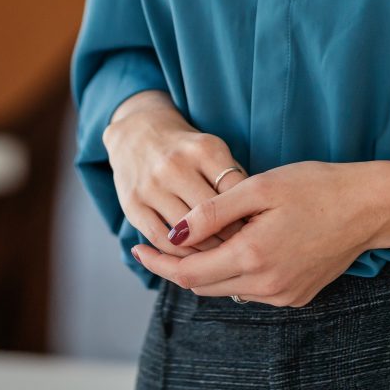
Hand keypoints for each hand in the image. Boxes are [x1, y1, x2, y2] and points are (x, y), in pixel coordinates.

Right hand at [103, 91, 247, 259]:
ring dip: (206, 252)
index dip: (249, 217)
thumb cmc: (185, 149)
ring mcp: (151, 186)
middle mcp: (174, 165)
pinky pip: (161, 239)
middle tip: (242, 250)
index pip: (236, 193)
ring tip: (220, 256)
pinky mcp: (133, 204)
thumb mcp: (213, 151)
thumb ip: (233, 180)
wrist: (137, 133)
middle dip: (231, 239)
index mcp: (203, 149)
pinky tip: (191, 254)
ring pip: (186, 234)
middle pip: (212, 217)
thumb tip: (254, 221)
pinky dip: (178, 253)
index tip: (257, 230)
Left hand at [128, 160, 389, 306]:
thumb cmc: (315, 187)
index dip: (157, 264)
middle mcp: (267, 285)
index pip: (188, 275)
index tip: (136, 248)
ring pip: (226, 290)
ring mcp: (284, 295)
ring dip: (206, 270)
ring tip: (196, 240)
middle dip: (177, 267)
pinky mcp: (297, 296)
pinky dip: (233, 273)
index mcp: (253, 257)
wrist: (369, 208)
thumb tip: (173, 232)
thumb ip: (213, 213)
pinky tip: (234, 246)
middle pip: (203, 287)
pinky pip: (251, 290)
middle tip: (157, 242)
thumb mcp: (258, 189)